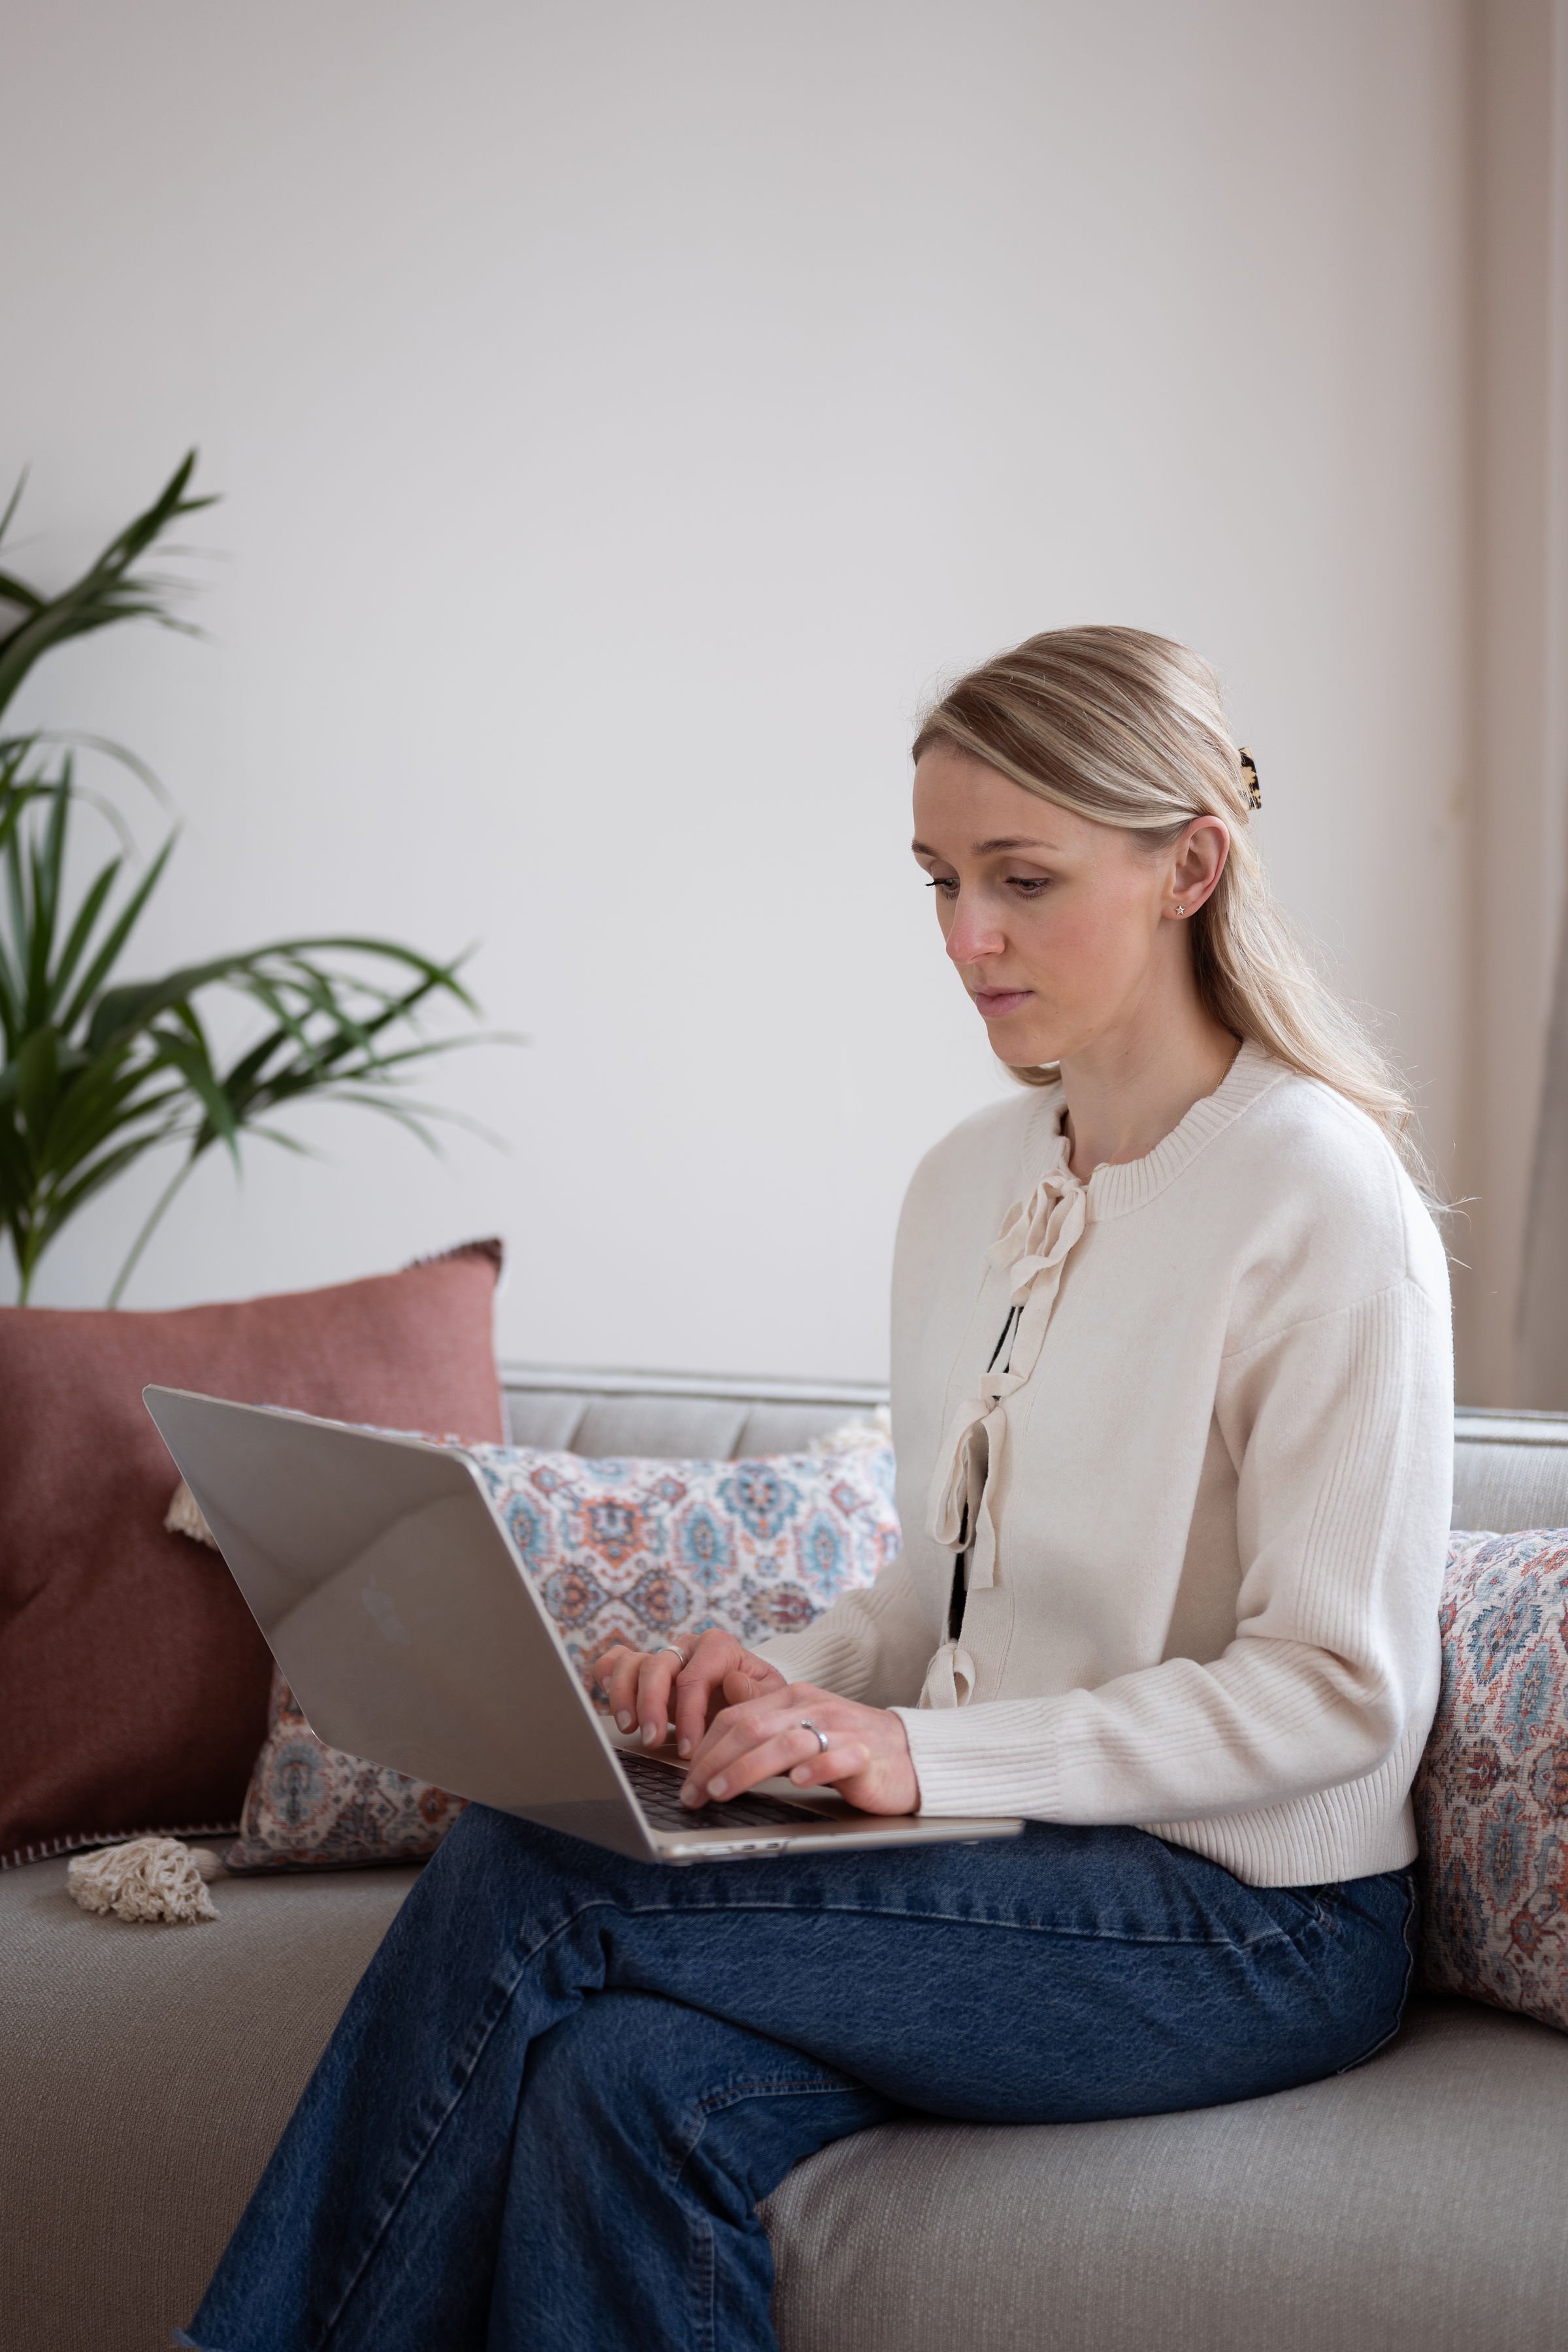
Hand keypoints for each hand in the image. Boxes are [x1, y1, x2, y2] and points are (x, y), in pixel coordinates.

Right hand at [592, 1629, 787, 1760]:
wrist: (750, 1704)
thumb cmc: (759, 1702)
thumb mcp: (771, 1701)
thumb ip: (756, 1693)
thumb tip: (733, 1681)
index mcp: (719, 1647)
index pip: (694, 1677)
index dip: (688, 1715)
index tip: (688, 1749)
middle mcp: (687, 1647)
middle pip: (657, 1666)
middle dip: (651, 1706)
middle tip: (652, 1740)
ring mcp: (663, 1657)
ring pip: (631, 1662)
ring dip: (624, 1696)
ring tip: (629, 1727)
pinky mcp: (644, 1670)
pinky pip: (615, 1661)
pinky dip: (607, 1676)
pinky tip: (613, 1702)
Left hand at [681, 1681, 918, 1816]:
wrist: (910, 1754)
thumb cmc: (847, 1746)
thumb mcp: (799, 1730)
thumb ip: (761, 1724)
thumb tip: (716, 1715)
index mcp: (793, 1698)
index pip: (736, 1717)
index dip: (704, 1748)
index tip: (685, 1780)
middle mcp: (813, 1707)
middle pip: (752, 1729)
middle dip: (713, 1762)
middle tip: (691, 1795)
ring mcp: (841, 1730)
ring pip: (786, 1744)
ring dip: (747, 1768)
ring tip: (721, 1791)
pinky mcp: (867, 1756)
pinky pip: (837, 1758)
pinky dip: (815, 1769)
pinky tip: (797, 1783)